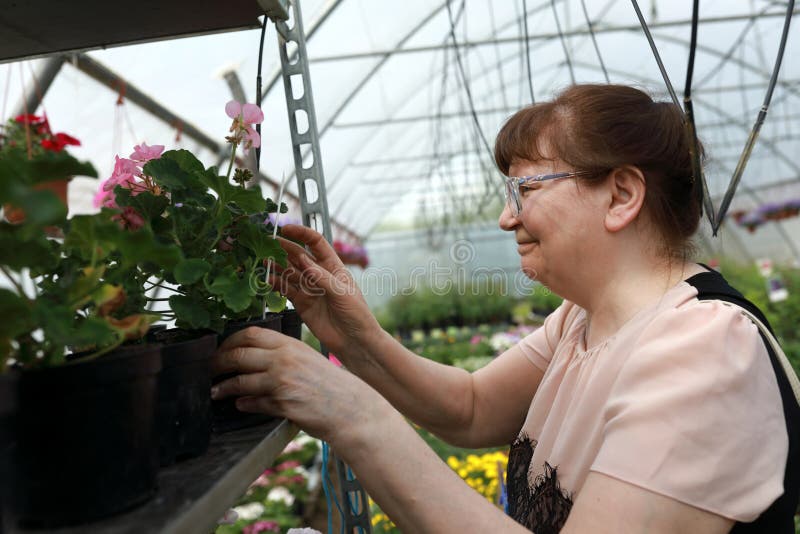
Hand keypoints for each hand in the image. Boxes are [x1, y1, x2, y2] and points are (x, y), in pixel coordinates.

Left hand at [210, 326, 377, 442]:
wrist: (350, 408)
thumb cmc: (330, 385)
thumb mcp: (306, 359)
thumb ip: (282, 356)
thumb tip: (254, 359)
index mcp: (290, 344)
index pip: (250, 334)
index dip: (229, 342)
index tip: (220, 350)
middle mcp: (284, 359)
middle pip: (238, 355)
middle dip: (218, 363)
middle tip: (210, 370)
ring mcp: (282, 382)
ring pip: (240, 381)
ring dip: (223, 388)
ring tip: (216, 392)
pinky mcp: (282, 404)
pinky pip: (253, 403)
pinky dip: (243, 404)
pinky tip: (240, 405)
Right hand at [271, 224, 382, 358]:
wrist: (354, 342)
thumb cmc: (357, 315)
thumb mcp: (342, 293)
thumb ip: (321, 277)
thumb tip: (302, 259)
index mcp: (333, 266)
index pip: (316, 243)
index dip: (301, 233)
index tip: (286, 229)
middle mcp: (319, 274)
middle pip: (297, 255)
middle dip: (282, 247)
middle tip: (265, 242)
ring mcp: (309, 288)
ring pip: (288, 272)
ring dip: (275, 265)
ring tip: (261, 259)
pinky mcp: (301, 303)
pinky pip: (285, 290)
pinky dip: (274, 284)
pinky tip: (265, 279)